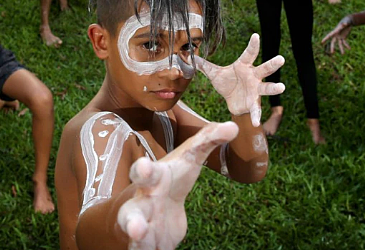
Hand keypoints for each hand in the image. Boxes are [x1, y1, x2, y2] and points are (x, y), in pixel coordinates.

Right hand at [118, 122, 238, 249]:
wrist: (153, 210)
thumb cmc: (172, 179)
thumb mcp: (188, 158)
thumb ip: (207, 140)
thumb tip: (233, 127)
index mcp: (153, 180)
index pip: (145, 174)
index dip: (143, 171)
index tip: (145, 167)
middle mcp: (143, 204)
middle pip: (132, 211)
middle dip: (132, 219)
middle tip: (135, 225)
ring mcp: (142, 225)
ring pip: (135, 236)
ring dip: (137, 238)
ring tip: (139, 237)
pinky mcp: (147, 244)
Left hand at [194, 33, 285, 125]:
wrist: (232, 101)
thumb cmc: (227, 83)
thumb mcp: (214, 74)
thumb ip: (203, 65)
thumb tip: (187, 56)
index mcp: (244, 66)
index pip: (249, 54)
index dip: (253, 45)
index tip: (256, 35)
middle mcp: (253, 76)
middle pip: (264, 68)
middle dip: (272, 64)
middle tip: (281, 59)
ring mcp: (256, 90)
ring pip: (267, 87)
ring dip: (274, 88)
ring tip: (282, 87)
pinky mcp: (254, 103)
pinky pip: (256, 110)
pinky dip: (256, 116)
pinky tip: (256, 123)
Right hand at [321, 16, 352, 54]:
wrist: (348, 22)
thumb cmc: (346, 21)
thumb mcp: (345, 22)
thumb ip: (345, 23)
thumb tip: (345, 24)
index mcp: (335, 31)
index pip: (329, 35)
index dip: (325, 39)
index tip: (322, 42)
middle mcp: (336, 35)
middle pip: (333, 42)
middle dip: (332, 47)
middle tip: (332, 52)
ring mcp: (339, 37)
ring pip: (340, 44)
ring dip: (341, 49)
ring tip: (343, 54)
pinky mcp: (343, 38)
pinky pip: (344, 42)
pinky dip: (347, 45)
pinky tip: (349, 48)